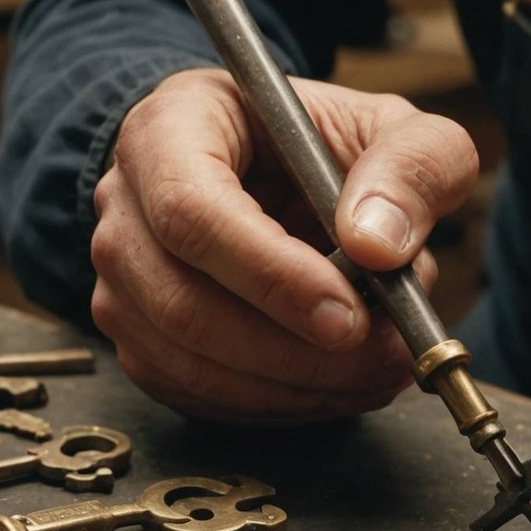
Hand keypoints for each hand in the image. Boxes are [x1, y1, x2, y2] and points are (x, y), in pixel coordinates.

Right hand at [91, 68, 477, 422]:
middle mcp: (126, 205)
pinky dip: (273, 404)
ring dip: (291, 385)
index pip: (191, 210)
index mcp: (172, 127)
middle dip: (291, 350)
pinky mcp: (139, 339)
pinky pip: (194, 393)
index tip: (348, 314)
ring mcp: (119, 279)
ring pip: (187, 362)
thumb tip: (377, 246)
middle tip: (380, 357)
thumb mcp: (391, 127)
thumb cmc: (326, 145)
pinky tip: (335, 383)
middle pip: (181, 302)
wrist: (278, 173)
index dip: (270, 274)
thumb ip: (411, 166)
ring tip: (375, 371)